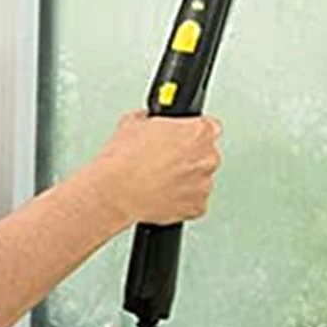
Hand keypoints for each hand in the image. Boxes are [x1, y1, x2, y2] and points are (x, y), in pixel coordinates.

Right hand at [97, 110, 221, 225]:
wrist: (117, 190)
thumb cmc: (125, 159)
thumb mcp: (133, 122)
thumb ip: (150, 119)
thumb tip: (147, 121)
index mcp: (198, 132)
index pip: (210, 126)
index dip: (193, 130)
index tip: (184, 134)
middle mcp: (207, 158)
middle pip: (206, 153)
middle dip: (189, 154)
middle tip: (165, 156)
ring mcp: (204, 184)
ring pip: (200, 178)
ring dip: (186, 177)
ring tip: (160, 176)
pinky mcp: (197, 207)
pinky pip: (194, 200)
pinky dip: (182, 197)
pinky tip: (163, 191)